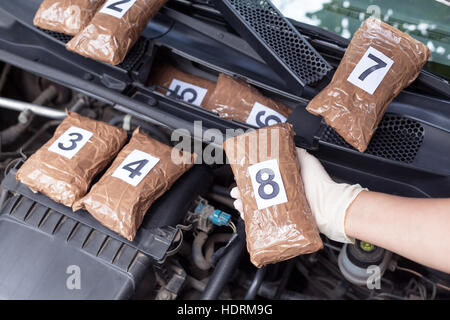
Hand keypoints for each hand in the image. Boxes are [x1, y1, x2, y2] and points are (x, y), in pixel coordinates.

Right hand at [230, 148, 366, 242]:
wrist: (328, 204)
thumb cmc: (320, 183)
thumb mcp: (306, 160)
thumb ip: (295, 152)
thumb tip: (285, 143)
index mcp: (284, 181)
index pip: (261, 179)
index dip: (249, 178)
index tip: (241, 176)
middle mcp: (280, 195)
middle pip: (255, 194)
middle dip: (242, 192)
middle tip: (236, 192)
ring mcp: (280, 208)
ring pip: (255, 207)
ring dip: (244, 204)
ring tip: (238, 202)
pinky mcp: (281, 221)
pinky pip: (262, 220)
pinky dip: (251, 218)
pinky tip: (245, 214)